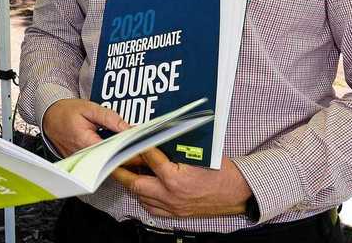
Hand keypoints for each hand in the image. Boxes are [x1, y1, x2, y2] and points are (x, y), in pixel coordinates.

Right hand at [41, 99, 129, 156]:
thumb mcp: (90, 109)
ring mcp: (82, 162)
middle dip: (125, 153)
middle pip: (111, 160)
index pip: (114, 152)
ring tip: (124, 145)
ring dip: (117, 155)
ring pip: (106, 163)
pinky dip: (107, 155)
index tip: (139, 145)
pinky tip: (113, 148)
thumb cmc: (66, 112)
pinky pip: (99, 162)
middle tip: (136, 146)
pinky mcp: (81, 164)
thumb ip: (110, 118)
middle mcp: (84, 156)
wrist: (50, 118)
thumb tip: (128, 129)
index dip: (129, 149)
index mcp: (86, 143)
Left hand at [110, 147, 252, 217]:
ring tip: (123, 171)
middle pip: (135, 183)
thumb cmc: (223, 172)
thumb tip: (156, 138)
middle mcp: (171, 195)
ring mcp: (173, 207)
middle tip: (112, 159)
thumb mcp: (199, 154)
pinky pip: (151, 208)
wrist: (239, 193)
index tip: (128, 137)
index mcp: (177, 178)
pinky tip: (141, 187)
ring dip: (130, 184)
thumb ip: (175, 148)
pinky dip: (143, 197)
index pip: (148, 158)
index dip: (137, 145)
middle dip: (121, 170)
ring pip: (140, 196)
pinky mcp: (176, 214)